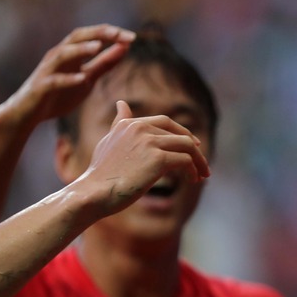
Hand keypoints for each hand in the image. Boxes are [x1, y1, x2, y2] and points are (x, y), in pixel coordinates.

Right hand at [0, 24, 135, 129]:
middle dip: (99, 34)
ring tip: (98, 47)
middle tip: (119, 34)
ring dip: (80, 49)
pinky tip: (81, 79)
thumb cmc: (59, 94)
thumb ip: (104, 64)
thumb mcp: (87, 78)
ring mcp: (48, 70)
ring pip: (63, 54)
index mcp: (71, 54)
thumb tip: (124, 48)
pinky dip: (67, 79)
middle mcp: (58, 56)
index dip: (111, 34)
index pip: (92, 36)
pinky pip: (54, 80)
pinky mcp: (41, 87)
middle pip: (77, 37)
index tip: (132, 37)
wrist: (28, 113)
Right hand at [75, 100, 209, 216]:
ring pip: (187, 146)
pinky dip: (193, 170)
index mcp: (130, 123)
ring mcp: (150, 142)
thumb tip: (122, 103)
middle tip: (203, 165)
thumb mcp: (109, 142)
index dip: (182, 133)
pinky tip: (193, 180)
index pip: (165, 122)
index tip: (194, 146)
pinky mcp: (158, 159)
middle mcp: (140, 128)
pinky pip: (186, 161)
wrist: (94, 193)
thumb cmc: (100, 174)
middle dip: (195, 149)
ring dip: (199, 161)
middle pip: (180, 134)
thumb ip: (120, 124)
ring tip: (203, 175)